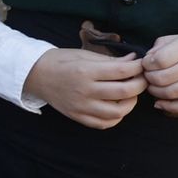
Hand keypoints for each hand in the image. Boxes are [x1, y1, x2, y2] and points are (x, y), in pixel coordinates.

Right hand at [22, 47, 145, 129]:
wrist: (35, 75)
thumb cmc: (60, 61)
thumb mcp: (84, 54)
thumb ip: (109, 60)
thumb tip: (133, 62)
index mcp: (86, 71)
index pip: (123, 70)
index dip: (138, 67)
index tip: (141, 64)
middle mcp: (85, 90)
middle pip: (125, 91)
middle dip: (141, 84)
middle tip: (142, 79)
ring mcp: (81, 106)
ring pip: (118, 111)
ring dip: (131, 103)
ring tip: (129, 94)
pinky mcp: (78, 116)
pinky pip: (105, 123)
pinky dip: (116, 117)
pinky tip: (117, 107)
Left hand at [142, 30, 177, 116]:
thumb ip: (165, 44)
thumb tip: (147, 58)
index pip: (160, 59)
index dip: (147, 64)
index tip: (147, 64)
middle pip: (162, 78)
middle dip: (149, 80)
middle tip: (148, 78)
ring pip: (172, 93)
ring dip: (156, 93)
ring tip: (154, 88)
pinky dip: (170, 107)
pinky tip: (161, 103)